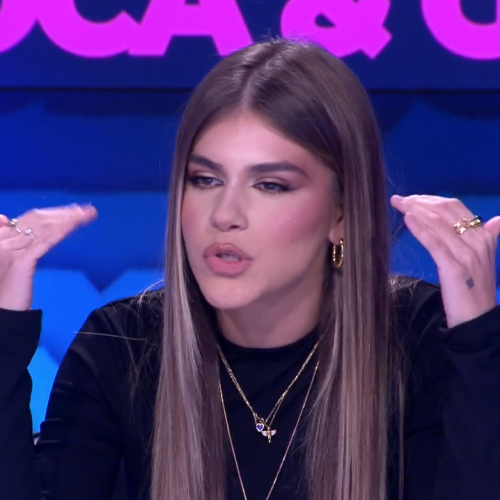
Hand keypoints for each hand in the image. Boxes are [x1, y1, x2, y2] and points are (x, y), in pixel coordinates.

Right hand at [0, 205, 97, 310]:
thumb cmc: (6, 291)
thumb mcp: (13, 263)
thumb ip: (17, 244)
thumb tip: (4, 219)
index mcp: (2, 237)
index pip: (30, 218)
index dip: (52, 212)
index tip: (73, 211)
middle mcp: (3, 239)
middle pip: (36, 219)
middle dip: (63, 213)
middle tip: (85, 210)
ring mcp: (10, 249)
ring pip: (42, 226)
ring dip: (67, 218)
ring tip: (86, 214)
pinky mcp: (20, 261)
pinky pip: (43, 241)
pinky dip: (59, 231)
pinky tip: (73, 225)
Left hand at [390, 194, 499, 327]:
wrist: (478, 320)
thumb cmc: (475, 290)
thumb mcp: (483, 260)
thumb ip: (488, 237)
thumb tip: (497, 220)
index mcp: (483, 236)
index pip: (455, 207)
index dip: (430, 200)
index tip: (411, 199)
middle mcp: (478, 241)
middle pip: (445, 211)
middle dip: (419, 202)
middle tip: (398, 200)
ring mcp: (467, 254)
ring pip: (439, 224)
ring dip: (416, 210)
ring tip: (399, 204)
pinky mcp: (455, 268)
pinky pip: (436, 243)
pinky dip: (421, 229)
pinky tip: (407, 219)